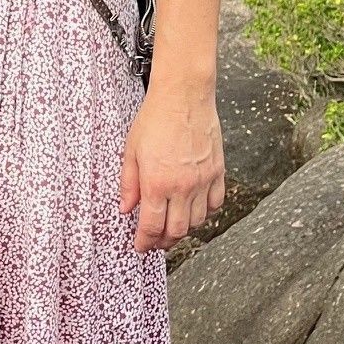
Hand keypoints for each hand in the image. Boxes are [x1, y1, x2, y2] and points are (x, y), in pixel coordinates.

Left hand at [118, 85, 224, 252]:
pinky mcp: (218, 172)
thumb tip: (126, 209)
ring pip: (197, 221)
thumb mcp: (131, 151)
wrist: (184, 96)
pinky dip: (205, 213)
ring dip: (183, 230)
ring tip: (172, 228)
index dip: (144, 242)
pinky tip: (194, 210)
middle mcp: (182, 186)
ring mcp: (203, 180)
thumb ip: (128, 184)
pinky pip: (216, 203)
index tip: (140, 247)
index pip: (151, 226)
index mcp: (157, 183)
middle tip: (155, 242)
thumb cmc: (155, 118)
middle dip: (164, 242)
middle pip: (176, 230)